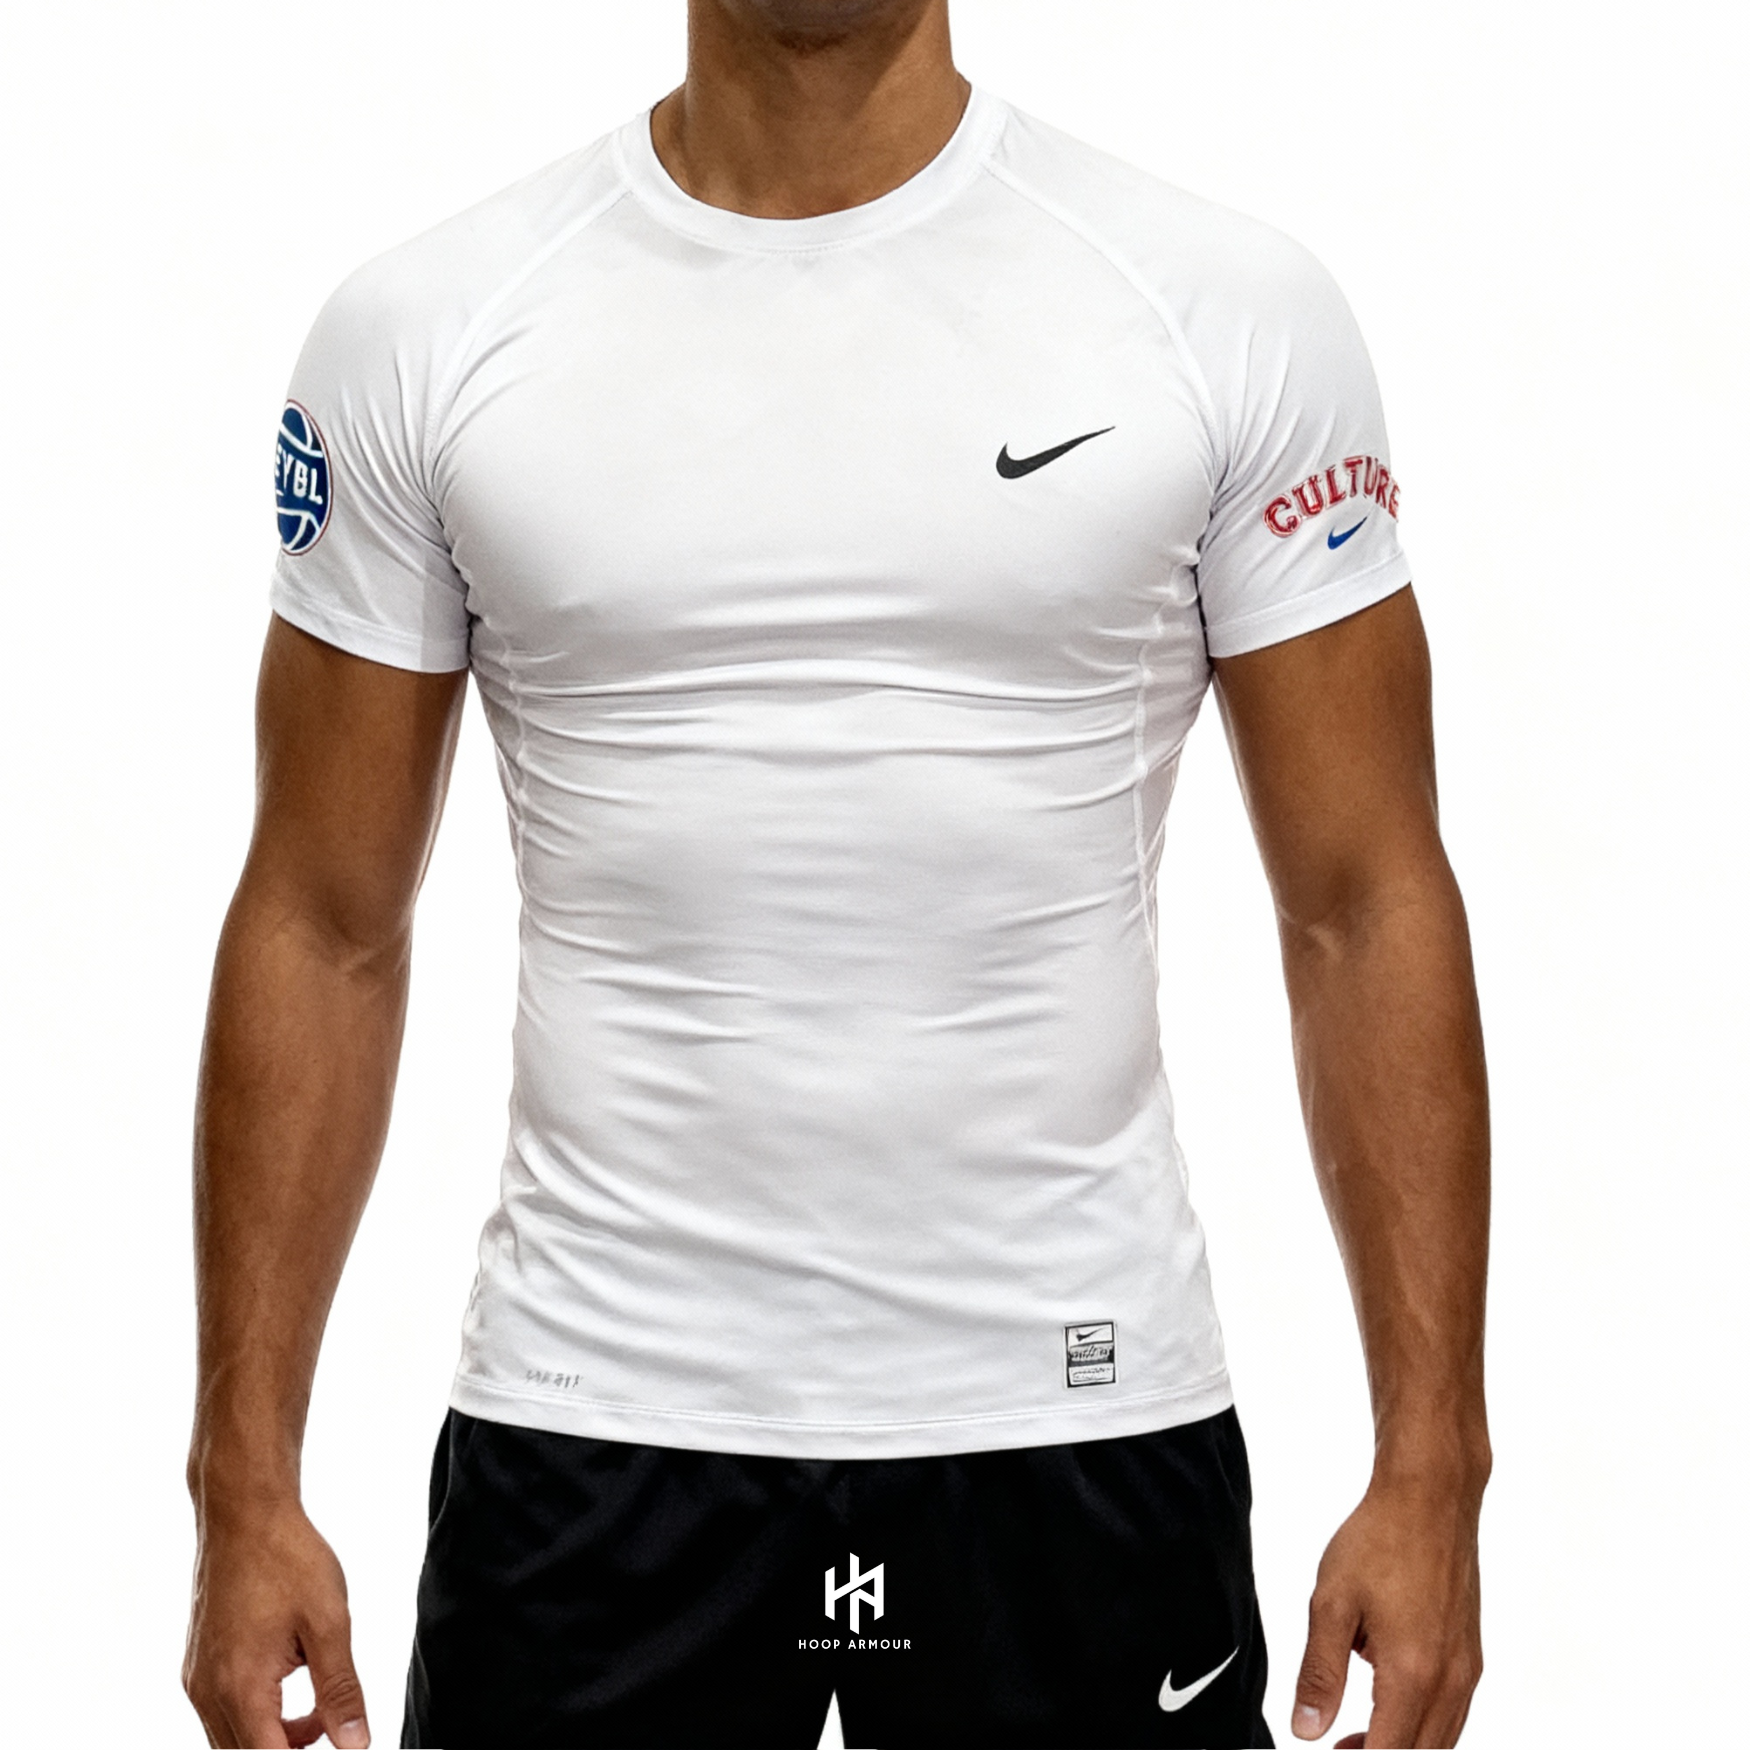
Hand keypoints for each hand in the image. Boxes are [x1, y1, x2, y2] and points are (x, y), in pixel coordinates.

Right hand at [183, 1501, 369, 1748]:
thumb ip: (341, 1691)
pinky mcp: (198, 1665)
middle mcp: (208, 1694)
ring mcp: (197, 1681)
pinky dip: (258, 1717)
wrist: (244, 1513)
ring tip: (321, 1709)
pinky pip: (223, 1714)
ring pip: (232, 1741)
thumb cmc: (288, 1559)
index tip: (335, 1743)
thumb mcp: (330, 1623)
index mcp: (240, 1689)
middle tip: (332, 1727)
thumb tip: (355, 1745)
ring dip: (275, 1740)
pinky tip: (292, 1682)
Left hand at [1291, 1470, 1483, 1747]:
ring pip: (1442, 1739)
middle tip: (1339, 1749)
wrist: (1430, 1498)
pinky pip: (1452, 1713)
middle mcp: (1451, 1681)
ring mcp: (1468, 1669)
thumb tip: (1306, 1729)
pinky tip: (1387, 1699)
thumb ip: (1319, 1673)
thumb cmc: (1381, 1540)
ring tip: (1355, 1735)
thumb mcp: (1331, 1604)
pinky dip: (1423, 1724)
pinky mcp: (1472, 1655)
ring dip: (1403, 1745)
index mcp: (1412, 1673)